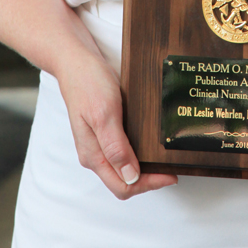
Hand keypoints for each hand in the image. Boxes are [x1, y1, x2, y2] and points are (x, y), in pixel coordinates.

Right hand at [57, 47, 177, 199]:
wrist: (76, 61)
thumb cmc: (88, 84)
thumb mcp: (104, 114)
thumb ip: (115, 147)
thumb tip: (130, 176)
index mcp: (93, 155)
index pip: (122, 186)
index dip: (148, 184)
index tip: (169, 174)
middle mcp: (94, 154)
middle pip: (123, 182)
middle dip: (148, 180)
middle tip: (171, 168)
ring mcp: (98, 144)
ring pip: (123, 169)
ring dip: (144, 169)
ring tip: (163, 160)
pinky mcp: (103, 132)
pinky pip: (122, 152)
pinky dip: (138, 154)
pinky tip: (148, 144)